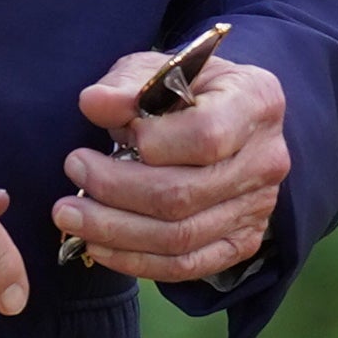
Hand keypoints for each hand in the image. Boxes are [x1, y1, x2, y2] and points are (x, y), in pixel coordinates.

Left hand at [52, 51, 290, 282]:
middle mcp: (267, 160)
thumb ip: (127, 85)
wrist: (226, 120)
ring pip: (180, 237)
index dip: (153, 142)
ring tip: (71, 215)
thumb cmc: (189, 90)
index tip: (118, 131)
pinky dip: (136, 261)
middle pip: (183, 194)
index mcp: (257, 101)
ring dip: (114, 231)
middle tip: (73, 173)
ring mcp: (259, 207)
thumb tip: (92, 103)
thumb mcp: (159, 71)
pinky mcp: (242, 242)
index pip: (206, 135)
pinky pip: (186, 266)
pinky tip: (99, 244)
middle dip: (114, 190)